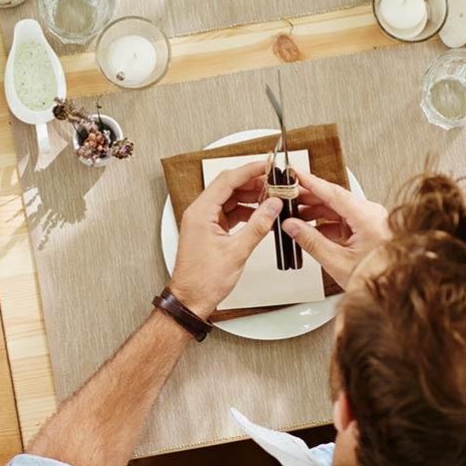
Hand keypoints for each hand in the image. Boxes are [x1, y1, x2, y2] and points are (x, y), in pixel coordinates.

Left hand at [168, 160, 282, 317]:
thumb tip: (272, 206)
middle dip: (253, 183)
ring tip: (272, 198)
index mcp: (200, 212)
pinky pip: (229, 212)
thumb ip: (257, 225)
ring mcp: (204, 221)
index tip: (267, 165)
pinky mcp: (210, 231)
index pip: (227, 180)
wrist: (191, 300)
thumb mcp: (236, 251)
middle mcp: (200, 213)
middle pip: (228, 187)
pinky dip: (246, 211)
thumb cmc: (203, 280)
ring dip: (250, 197)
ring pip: (230, 199)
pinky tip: (260, 214)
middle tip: (275, 183)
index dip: (249, 170)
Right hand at [280, 167, 392, 287]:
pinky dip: (326, 224)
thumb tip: (292, 227)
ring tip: (295, 216)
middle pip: (334, 199)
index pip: (333, 192)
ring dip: (316, 213)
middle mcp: (372, 214)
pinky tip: (311, 230)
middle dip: (309, 199)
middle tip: (288, 197)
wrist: (396, 292)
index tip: (295, 175)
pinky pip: (344, 221)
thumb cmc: (377, 279)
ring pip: (338, 210)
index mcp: (367, 217)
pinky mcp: (369, 230)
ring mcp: (371, 221)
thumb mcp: (337, 262)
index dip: (310, 183)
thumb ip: (311, 241)